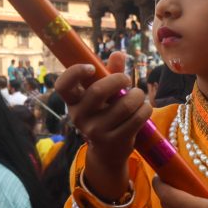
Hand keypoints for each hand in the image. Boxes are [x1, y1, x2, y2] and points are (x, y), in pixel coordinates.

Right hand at [56, 52, 150, 199]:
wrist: (107, 153)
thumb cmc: (104, 115)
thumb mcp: (103, 95)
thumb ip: (110, 73)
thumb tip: (118, 54)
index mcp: (73, 102)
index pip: (62, 85)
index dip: (75, 73)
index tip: (92, 68)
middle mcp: (80, 117)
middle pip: (99, 90)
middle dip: (119, 79)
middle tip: (127, 80)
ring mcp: (96, 131)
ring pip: (124, 104)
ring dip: (138, 95)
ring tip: (139, 96)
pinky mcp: (114, 141)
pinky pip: (136, 118)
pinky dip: (145, 109)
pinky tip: (144, 108)